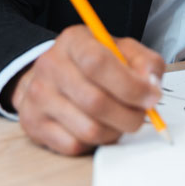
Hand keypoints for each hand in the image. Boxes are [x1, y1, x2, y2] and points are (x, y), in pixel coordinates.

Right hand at [10, 25, 164, 154]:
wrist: (51, 75)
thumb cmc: (93, 63)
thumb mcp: (121, 50)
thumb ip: (145, 62)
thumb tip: (151, 86)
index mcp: (74, 40)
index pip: (98, 63)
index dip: (130, 85)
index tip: (151, 96)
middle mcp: (50, 65)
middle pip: (95, 101)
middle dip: (129, 115)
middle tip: (141, 115)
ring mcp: (38, 96)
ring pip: (88, 129)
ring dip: (114, 131)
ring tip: (120, 121)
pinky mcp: (33, 123)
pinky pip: (74, 145)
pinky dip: (94, 143)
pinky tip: (99, 127)